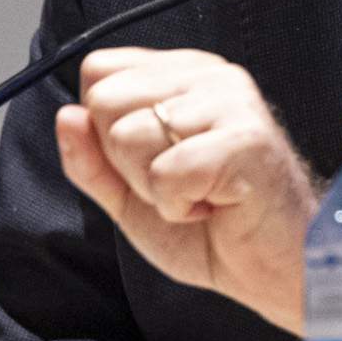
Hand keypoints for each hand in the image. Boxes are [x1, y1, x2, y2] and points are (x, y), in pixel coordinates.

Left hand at [56, 47, 318, 332]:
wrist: (276, 268)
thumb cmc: (216, 228)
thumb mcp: (132, 195)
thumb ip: (92, 159)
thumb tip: (65, 116)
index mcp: (181, 75)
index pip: (99, 72)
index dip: (105, 130)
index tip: (152, 162)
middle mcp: (207, 75)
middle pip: (105, 100)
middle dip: (126, 163)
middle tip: (177, 184)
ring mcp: (230, 100)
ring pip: (129, 136)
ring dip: (155, 188)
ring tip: (200, 195)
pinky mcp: (245, 137)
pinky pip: (166, 172)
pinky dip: (179, 206)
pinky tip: (214, 206)